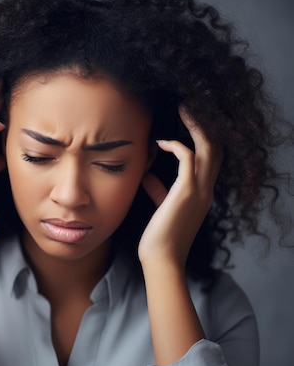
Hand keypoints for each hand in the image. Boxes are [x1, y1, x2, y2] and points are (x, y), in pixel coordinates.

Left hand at [138, 106, 222, 269]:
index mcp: (203, 193)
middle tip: (190, 106)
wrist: (161, 259)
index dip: (204, 138)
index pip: (212, 159)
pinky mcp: (186, 191)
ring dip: (197, 126)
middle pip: (217, 148)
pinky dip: (176, 145)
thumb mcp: (161, 208)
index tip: (188, 121)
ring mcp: (200, 190)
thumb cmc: (158, 236)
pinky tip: (160, 142)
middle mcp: (206, 189)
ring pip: (209, 148)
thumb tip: (148, 174)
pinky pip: (189, 157)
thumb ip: (158, 190)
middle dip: (206, 125)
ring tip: (185, 109)